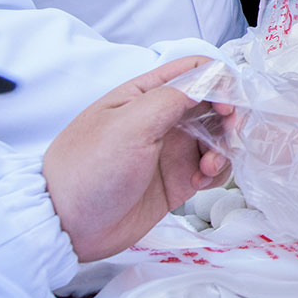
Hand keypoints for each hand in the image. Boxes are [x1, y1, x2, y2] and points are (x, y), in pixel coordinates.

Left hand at [43, 57, 234, 261]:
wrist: (67, 227)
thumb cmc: (88, 170)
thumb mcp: (128, 126)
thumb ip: (171, 98)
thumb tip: (210, 79)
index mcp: (144, 95)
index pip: (193, 70)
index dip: (218, 82)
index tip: (227, 104)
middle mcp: (161, 119)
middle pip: (212, 103)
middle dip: (229, 116)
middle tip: (230, 134)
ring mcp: (170, 150)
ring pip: (217, 137)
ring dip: (224, 148)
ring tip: (210, 166)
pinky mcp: (177, 180)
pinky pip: (211, 168)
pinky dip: (216, 172)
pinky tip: (201, 182)